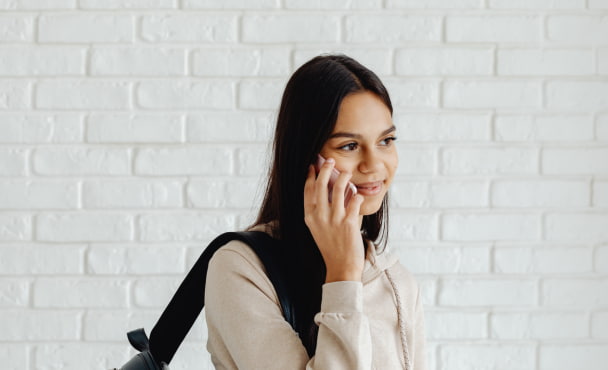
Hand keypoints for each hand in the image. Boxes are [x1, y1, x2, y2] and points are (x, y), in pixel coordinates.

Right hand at [304, 158, 364, 282]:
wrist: (341, 267)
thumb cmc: (331, 247)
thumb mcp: (318, 229)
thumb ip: (321, 211)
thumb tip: (328, 189)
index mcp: (310, 217)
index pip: (307, 191)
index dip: (310, 176)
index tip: (313, 165)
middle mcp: (320, 216)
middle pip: (320, 185)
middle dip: (325, 169)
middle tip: (330, 160)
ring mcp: (334, 219)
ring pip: (339, 189)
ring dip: (343, 177)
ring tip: (346, 172)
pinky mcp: (349, 223)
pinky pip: (354, 201)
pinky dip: (357, 195)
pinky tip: (358, 194)